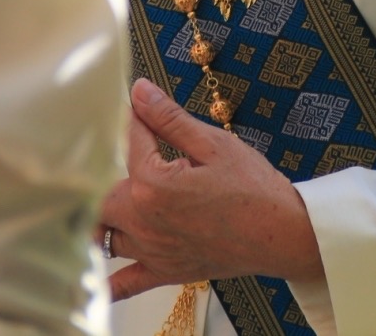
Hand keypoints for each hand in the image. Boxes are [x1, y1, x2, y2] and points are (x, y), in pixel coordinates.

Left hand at [99, 79, 324, 300]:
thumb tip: (140, 92)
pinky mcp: (164, 271)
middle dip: (101, 171)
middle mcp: (144, 221)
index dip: (132, 119)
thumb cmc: (253, 188)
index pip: (129, 142)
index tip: (136, 106)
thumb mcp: (213, 143)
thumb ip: (169, 118)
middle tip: (110, 155)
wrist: (283, 234)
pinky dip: (106, 280)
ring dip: (99, 216)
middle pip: (99, 195)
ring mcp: (152, 250)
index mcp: (152, 184)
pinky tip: (92, 271)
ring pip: (103, 235)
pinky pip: (124, 284)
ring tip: (101, 197)